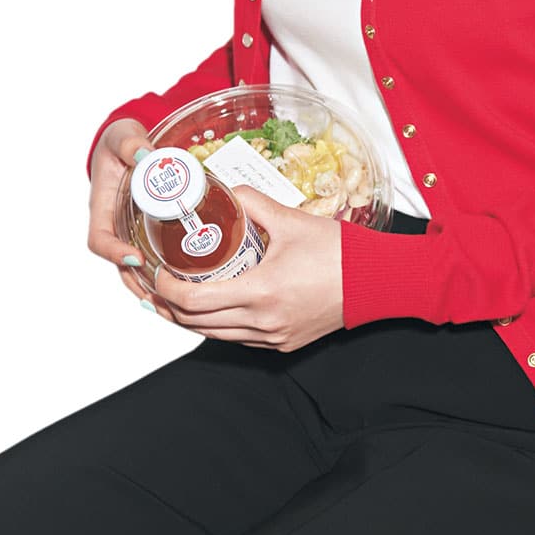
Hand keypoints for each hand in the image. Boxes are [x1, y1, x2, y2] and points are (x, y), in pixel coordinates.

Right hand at [86, 117, 177, 320]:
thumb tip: (144, 153)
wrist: (129, 141)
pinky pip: (155, 257)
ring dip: (153, 287)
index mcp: (103, 206)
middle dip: (138, 282)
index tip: (134, 257)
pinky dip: (167, 274)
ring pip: (137, 268)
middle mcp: (116, 225)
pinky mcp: (149, 232)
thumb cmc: (120, 139)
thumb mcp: (122, 135)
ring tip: (177, 303)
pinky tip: (189, 285)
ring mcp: (132, 231)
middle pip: (120, 264)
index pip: (99, 239)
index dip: (113, 252)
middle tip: (164, 294)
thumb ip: (129, 143)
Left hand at [154, 185, 344, 350]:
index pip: (194, 300)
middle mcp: (263, 322)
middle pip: (196, 323)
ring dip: (191, 319)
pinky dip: (219, 325)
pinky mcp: (283, 343)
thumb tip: (224, 192)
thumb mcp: (290, 220)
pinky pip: (239, 339)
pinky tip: (214, 308)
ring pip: (215, 336)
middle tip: (158, 285)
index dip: (166, 289)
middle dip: (169, 306)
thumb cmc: (341, 253)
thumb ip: (251, 202)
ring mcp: (273, 337)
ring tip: (176, 299)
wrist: (376, 282)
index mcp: (260, 292)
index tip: (157, 273)